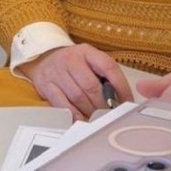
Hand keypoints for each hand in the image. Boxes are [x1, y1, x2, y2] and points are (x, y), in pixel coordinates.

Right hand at [17, 45, 132, 120]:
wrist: (44, 59)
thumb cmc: (73, 64)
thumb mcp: (89, 60)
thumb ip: (104, 75)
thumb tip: (121, 99)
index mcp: (86, 51)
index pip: (108, 67)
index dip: (120, 86)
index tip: (127, 101)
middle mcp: (70, 59)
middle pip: (91, 86)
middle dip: (103, 104)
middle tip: (110, 114)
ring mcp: (56, 72)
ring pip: (77, 96)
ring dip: (90, 111)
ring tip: (97, 118)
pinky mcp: (46, 84)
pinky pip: (61, 103)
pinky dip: (73, 114)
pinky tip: (81, 119)